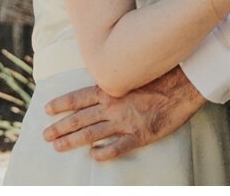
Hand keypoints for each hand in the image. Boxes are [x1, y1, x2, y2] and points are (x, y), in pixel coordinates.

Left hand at [41, 65, 206, 159]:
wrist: (184, 83)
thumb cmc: (160, 74)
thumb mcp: (132, 71)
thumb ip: (115, 80)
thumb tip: (101, 81)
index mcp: (110, 89)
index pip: (78, 98)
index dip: (61, 104)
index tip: (46, 109)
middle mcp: (113, 106)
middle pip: (79, 119)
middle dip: (60, 127)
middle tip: (45, 135)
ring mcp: (125, 122)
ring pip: (91, 135)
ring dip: (72, 142)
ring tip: (57, 147)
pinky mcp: (140, 135)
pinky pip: (118, 148)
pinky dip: (104, 153)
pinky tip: (93, 157)